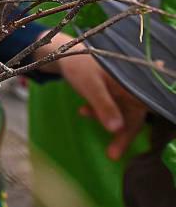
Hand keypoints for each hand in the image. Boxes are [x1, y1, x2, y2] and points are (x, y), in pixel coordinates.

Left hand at [50, 39, 147, 159]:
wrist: (62, 51)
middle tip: (111, 155)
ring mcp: (124, 88)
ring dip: (106, 120)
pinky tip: (83, 110)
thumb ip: (104, 106)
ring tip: (84, 113)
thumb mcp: (90, 86)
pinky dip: (100, 112)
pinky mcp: (115, 90)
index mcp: (133, 81)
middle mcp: (133, 85)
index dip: (134, 130)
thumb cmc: (78, 64)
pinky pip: (113, 107)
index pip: (143, 109)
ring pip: (123, 113)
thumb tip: (116, 130)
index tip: (125, 148)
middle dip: (121, 134)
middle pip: (134, 115)